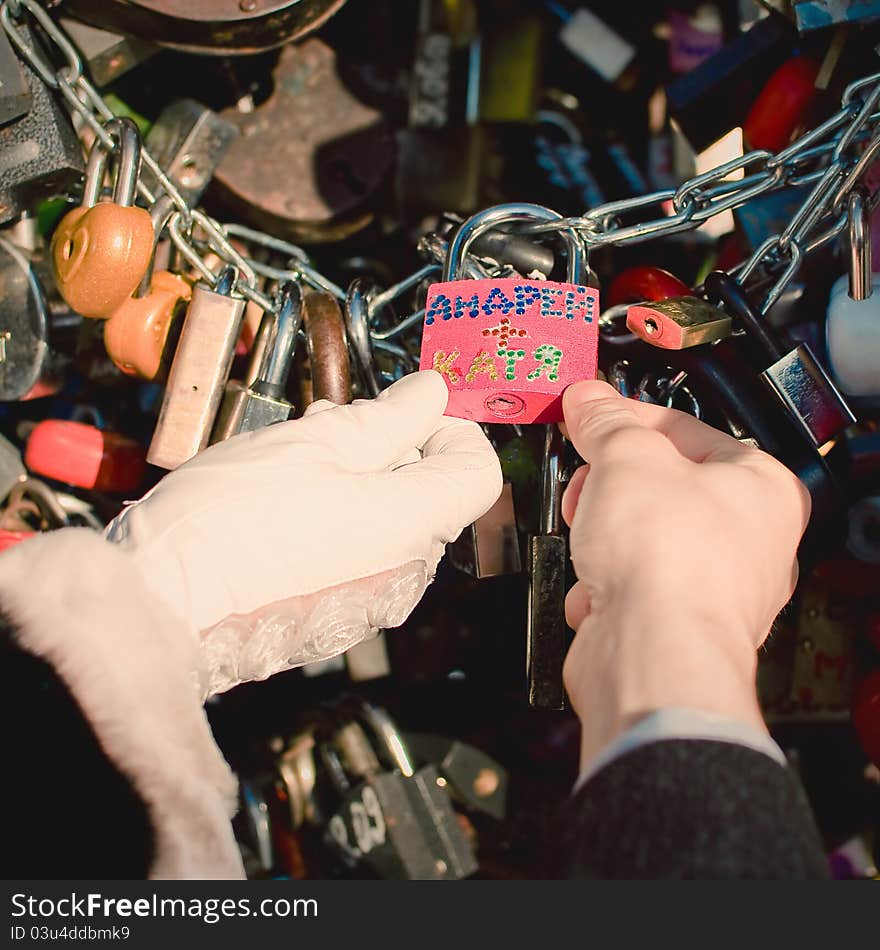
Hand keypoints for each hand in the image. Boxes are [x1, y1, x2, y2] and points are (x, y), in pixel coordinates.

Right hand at [106, 371, 501, 695]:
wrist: (162, 602)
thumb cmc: (230, 520)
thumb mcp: (313, 443)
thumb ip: (387, 419)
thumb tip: (432, 395)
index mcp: (412, 524)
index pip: (479, 473)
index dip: (452, 431)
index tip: (408, 414)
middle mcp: (406, 572)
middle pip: (431, 495)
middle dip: (392, 449)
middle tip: (334, 425)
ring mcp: (373, 601)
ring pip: (391, 523)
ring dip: (360, 480)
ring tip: (299, 458)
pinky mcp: (337, 617)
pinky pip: (362, 557)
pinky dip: (341, 521)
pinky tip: (288, 503)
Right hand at [560, 380, 809, 769]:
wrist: (653, 656)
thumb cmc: (669, 561)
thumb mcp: (628, 460)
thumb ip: (608, 424)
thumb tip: (590, 402)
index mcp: (761, 487)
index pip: (684, 429)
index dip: (626, 418)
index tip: (588, 414)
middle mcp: (750, 540)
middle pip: (659, 486)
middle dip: (609, 487)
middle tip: (586, 486)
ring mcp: (715, 588)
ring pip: (639, 538)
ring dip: (601, 538)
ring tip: (591, 542)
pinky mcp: (677, 625)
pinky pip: (629, 586)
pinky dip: (603, 586)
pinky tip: (599, 592)